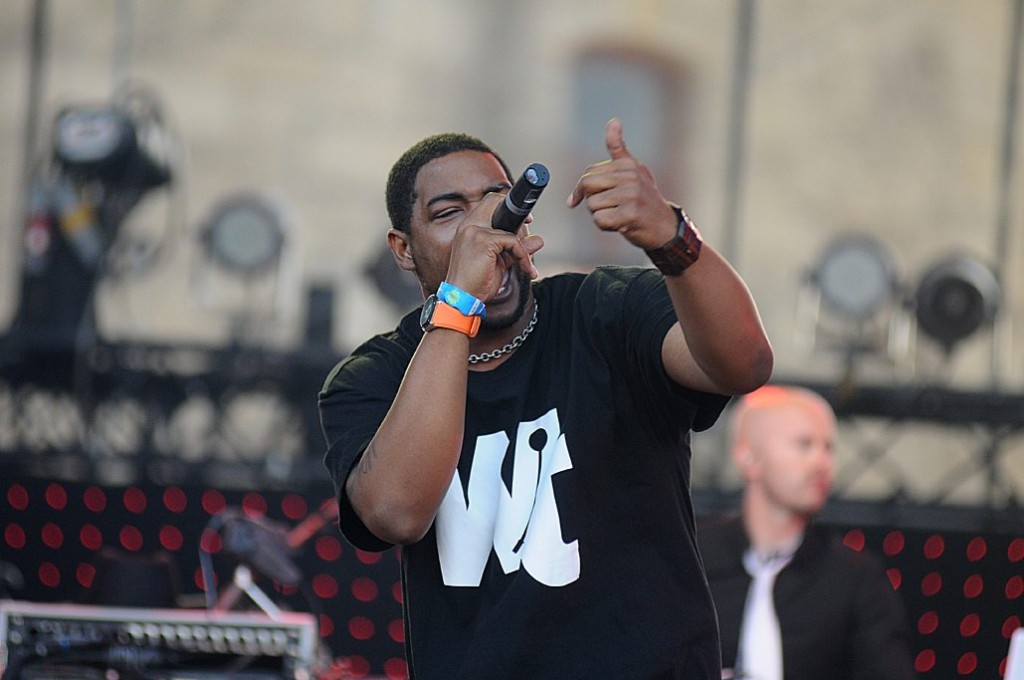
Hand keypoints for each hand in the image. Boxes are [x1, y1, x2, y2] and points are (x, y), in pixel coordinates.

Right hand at [444, 192, 543, 300]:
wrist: (461, 298)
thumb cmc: (476, 283)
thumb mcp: (500, 262)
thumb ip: (515, 248)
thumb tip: (538, 240)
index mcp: (468, 228)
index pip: (489, 203)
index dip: (507, 207)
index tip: (525, 220)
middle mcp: (469, 225)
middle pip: (495, 200)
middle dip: (516, 214)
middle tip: (530, 228)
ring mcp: (474, 231)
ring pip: (509, 227)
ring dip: (523, 247)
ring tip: (526, 264)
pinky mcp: (483, 241)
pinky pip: (513, 241)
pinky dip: (522, 255)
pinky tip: (525, 268)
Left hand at [566, 118, 678, 249]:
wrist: (664, 227)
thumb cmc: (643, 199)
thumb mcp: (634, 170)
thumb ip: (619, 148)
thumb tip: (613, 121)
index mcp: (628, 164)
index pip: (589, 173)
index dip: (581, 189)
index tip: (576, 200)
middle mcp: (631, 176)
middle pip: (587, 185)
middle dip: (591, 200)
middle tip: (607, 207)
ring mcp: (632, 195)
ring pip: (592, 205)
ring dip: (600, 214)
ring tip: (618, 214)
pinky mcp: (631, 214)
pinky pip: (599, 220)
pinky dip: (605, 226)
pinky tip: (621, 224)